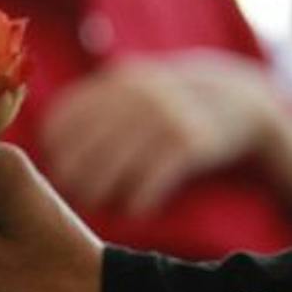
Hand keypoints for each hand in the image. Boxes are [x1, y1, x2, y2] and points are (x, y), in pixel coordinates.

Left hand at [42, 51, 291, 217]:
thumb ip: (98, 102)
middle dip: (72, 174)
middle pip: (87, 143)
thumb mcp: (136, 85)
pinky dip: (140, 199)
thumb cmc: (173, 101)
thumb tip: (48, 137)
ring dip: (100, 191)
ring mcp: (166, 118)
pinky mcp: (192, 142)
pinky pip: (154, 178)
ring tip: (94, 203)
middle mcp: (138, 95)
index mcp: (119, 80)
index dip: (54, 144)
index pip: (67, 114)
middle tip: (70, 192)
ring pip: (116, 164)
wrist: (243, 98)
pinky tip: (134, 211)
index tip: (54, 164)